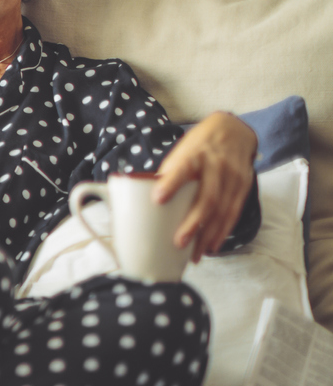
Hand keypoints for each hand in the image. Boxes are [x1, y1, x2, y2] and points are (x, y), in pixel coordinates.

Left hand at [153, 112, 256, 261]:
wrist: (232, 130)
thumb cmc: (197, 146)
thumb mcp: (180, 152)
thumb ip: (166, 175)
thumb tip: (142, 201)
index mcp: (194, 155)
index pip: (182, 168)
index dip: (171, 184)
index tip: (157, 199)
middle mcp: (216, 165)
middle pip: (207, 197)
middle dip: (194, 223)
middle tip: (178, 242)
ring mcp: (233, 177)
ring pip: (223, 210)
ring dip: (208, 235)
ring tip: (195, 254)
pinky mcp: (243, 187)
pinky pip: (234, 213)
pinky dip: (223, 232)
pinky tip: (212, 246)